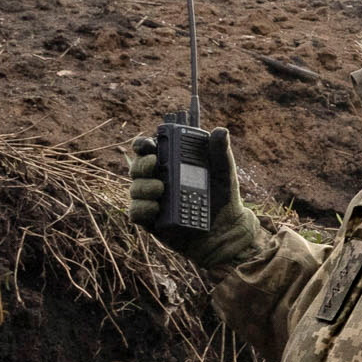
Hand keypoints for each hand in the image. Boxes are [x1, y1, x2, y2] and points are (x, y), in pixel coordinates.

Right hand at [120, 128, 257, 266]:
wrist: (226, 231)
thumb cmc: (223, 198)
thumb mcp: (223, 173)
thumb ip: (220, 151)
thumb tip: (220, 130)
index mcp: (170, 164)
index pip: (148, 149)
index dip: (142, 144)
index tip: (148, 143)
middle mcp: (157, 180)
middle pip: (137, 167)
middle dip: (142, 163)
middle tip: (155, 163)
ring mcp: (152, 200)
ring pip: (135, 189)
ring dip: (144, 186)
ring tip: (161, 188)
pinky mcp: (151, 221)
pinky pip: (136, 212)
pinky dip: (142, 208)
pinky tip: (156, 207)